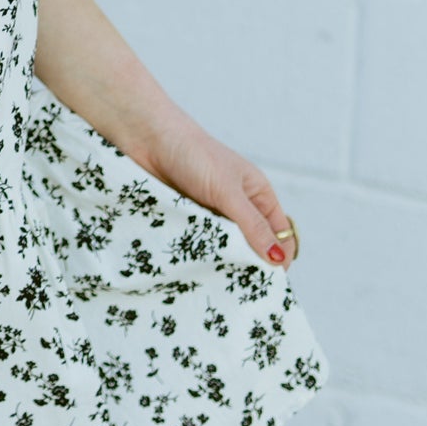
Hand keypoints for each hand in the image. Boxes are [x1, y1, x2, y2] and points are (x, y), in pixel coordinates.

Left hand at [134, 112, 298, 270]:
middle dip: (249, 265)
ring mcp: (213, 215)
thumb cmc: (193, 154)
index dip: (279, 258)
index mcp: (258, 195)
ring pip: (225, 249)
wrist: (147, 138)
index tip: (268, 282)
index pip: (280, 235)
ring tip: (218, 278)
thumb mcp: (227, 190)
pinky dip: (200, 255)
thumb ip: (252, 225)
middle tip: (241, 287)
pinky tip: (196, 266)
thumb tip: (277, 259)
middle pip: (254, 247)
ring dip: (222, 261)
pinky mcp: (189, 221)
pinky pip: (200, 245)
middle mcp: (239, 207)